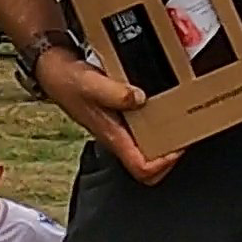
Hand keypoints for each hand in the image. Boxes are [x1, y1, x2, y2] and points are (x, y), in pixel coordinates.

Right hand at [31, 43, 176, 187]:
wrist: (55, 72)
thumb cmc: (69, 81)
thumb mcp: (90, 82)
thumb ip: (114, 92)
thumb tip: (139, 98)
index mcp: (112, 136)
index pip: (142, 168)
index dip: (164, 163)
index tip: (179, 146)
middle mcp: (118, 137)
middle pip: (150, 165)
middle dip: (171, 154)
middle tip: (185, 135)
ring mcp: (120, 130)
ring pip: (149, 148)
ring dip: (167, 138)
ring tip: (182, 120)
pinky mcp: (121, 118)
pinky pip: (145, 130)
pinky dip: (159, 122)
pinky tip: (166, 104)